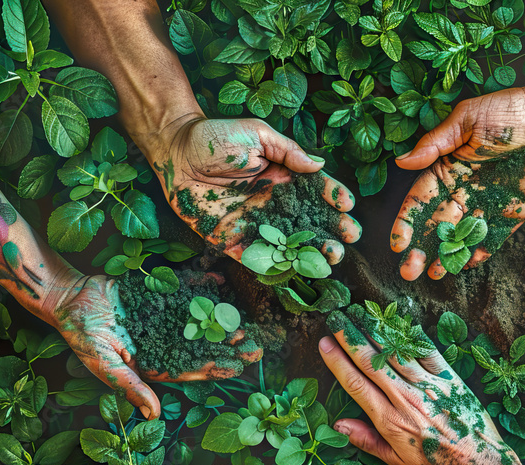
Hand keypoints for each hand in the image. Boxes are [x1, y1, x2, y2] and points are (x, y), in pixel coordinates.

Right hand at [44, 274, 262, 419]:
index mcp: (153, 361)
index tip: (236, 368)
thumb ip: (130, 386)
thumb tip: (153, 413)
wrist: (70, 298)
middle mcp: (163, 340)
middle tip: (254, 346)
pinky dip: (201, 285)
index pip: (188, 368)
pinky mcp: (159, 294)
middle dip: (227, 347)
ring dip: (221, 319)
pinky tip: (220, 282)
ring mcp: (163, 316)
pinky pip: (184, 290)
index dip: (212, 368)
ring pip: (198, 319)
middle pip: (201, 345)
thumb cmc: (83, 335)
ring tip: (246, 321)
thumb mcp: (103, 364)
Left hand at [148, 116, 360, 262]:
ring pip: (288, 242)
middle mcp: (272, 202)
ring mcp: (254, 222)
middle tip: (349, 237)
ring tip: (332, 257)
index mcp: (282, 177)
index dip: (332, 197)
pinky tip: (295, 269)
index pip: (314, 190)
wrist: (176, 152)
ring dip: (311, 252)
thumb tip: (319, 165)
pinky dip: (274, 265)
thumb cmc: (216, 136)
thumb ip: (288, 151)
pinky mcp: (232, 238)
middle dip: (331, 230)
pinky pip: (255, 255)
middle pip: (308, 221)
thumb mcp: (258, 134)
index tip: (346, 204)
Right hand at [317, 311, 524, 464]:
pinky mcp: (449, 378)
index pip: (356, 384)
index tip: (325, 343)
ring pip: (396, 352)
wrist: (479, 461)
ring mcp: (429, 386)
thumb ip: (367, 440)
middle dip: (351, 337)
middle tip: (337, 317)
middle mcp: (406, 398)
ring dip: (375, 330)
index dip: (338, 361)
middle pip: (372, 362)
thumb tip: (338, 425)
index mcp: (390, 420)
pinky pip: (427, 351)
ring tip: (360, 312)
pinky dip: (412, 335)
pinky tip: (398, 321)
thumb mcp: (397, 461)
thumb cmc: (435, 462)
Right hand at [392, 86, 524, 279]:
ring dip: (449, 254)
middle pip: (438, 223)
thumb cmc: (508, 110)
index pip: (420, 200)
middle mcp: (464, 189)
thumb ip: (435, 143)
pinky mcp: (513, 211)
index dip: (408, 222)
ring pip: (463, 234)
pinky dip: (482, 250)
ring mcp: (488, 202)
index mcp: (447, 167)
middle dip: (423, 247)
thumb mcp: (466, 119)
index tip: (398, 242)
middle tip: (411, 269)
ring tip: (436, 273)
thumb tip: (402, 162)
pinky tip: (468, 263)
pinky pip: (495, 236)